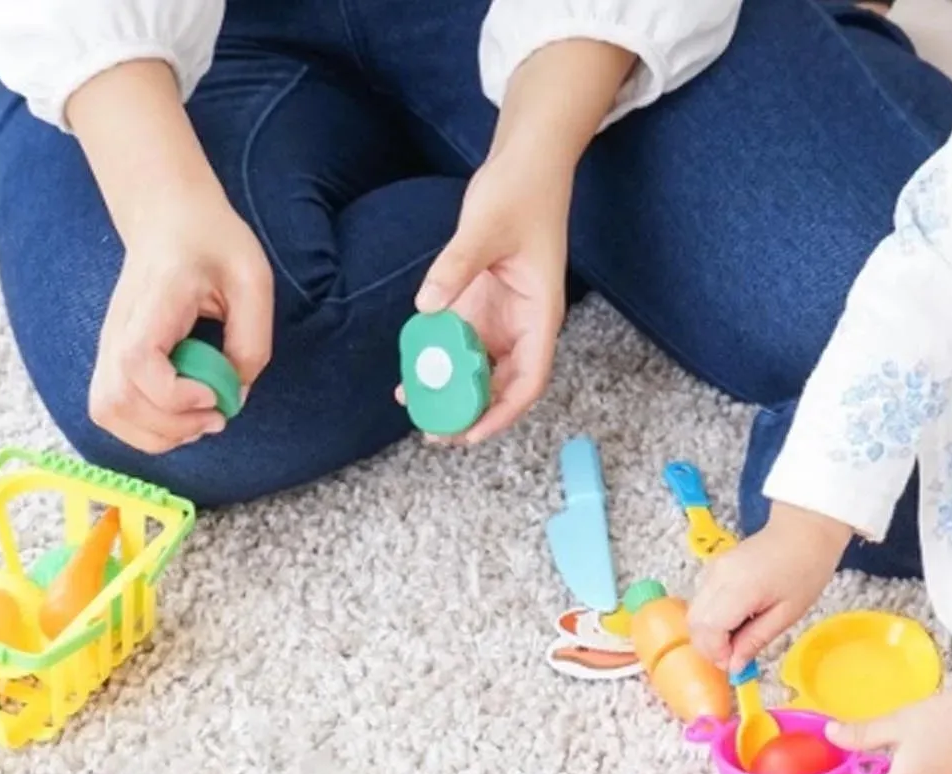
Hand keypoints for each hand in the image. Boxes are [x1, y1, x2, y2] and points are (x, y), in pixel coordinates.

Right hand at [89, 186, 273, 453]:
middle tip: (215, 416)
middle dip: (171, 427)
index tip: (212, 395)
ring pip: (107, 412)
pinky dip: (146, 429)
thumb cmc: (213, 243)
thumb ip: (251, 342)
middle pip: (116, 400)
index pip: (137, 361)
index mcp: (156, 300)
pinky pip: (112, 410)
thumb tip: (234, 396)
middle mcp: (120, 326)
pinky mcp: (112, 358)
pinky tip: (179, 416)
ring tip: (197, 420)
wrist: (168, 217)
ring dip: (157, 435)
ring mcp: (109, 344)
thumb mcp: (252, 281)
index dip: (174, 396)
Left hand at [408, 147, 570, 443]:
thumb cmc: (521, 190)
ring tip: (418, 410)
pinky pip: (459, 344)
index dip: (503, 412)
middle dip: (471, 414)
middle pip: (502, 386)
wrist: (525, 162)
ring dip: (452, 392)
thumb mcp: (486, 226)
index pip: (529, 379)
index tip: (472, 433)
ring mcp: (501, 317)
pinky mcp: (481, 305)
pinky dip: (439, 361)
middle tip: (434, 432)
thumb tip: (426, 306)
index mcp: (540, 315)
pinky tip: (411, 373)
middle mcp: (523, 324)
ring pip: (479, 370)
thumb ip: (456, 266)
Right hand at [687, 505, 854, 670]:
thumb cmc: (805, 568)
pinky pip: (702, 601)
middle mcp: (718, 577)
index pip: (709, 630)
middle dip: (709, 647)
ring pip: (694, 613)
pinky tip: (736, 621)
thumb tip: (734, 666)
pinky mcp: (714, 568)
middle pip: (695, 623)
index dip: (717, 653)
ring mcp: (713, 570)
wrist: (805, 529)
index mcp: (740, 588)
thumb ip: (756, 640)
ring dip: (709, 634)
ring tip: (738, 639)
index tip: (735, 664)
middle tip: (735, 656)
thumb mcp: (787, 614)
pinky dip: (711, 619)